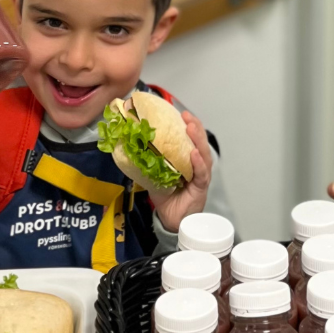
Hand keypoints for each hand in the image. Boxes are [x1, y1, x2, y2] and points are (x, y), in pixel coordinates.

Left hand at [151, 112, 213, 231]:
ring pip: (203, 155)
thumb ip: (148, 161)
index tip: (180, 112)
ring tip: (192, 128)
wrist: (170, 219)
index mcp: (187, 160)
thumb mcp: (154, 174)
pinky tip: (194, 154)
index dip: (188, 125)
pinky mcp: (201, 188)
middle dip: (195, 128)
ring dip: (198, 141)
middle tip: (187, 116)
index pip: (190, 140)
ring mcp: (201, 176)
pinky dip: (198, 164)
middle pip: (200, 143)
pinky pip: (202, 174)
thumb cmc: (166, 196)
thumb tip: (130, 146)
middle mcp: (197, 166)